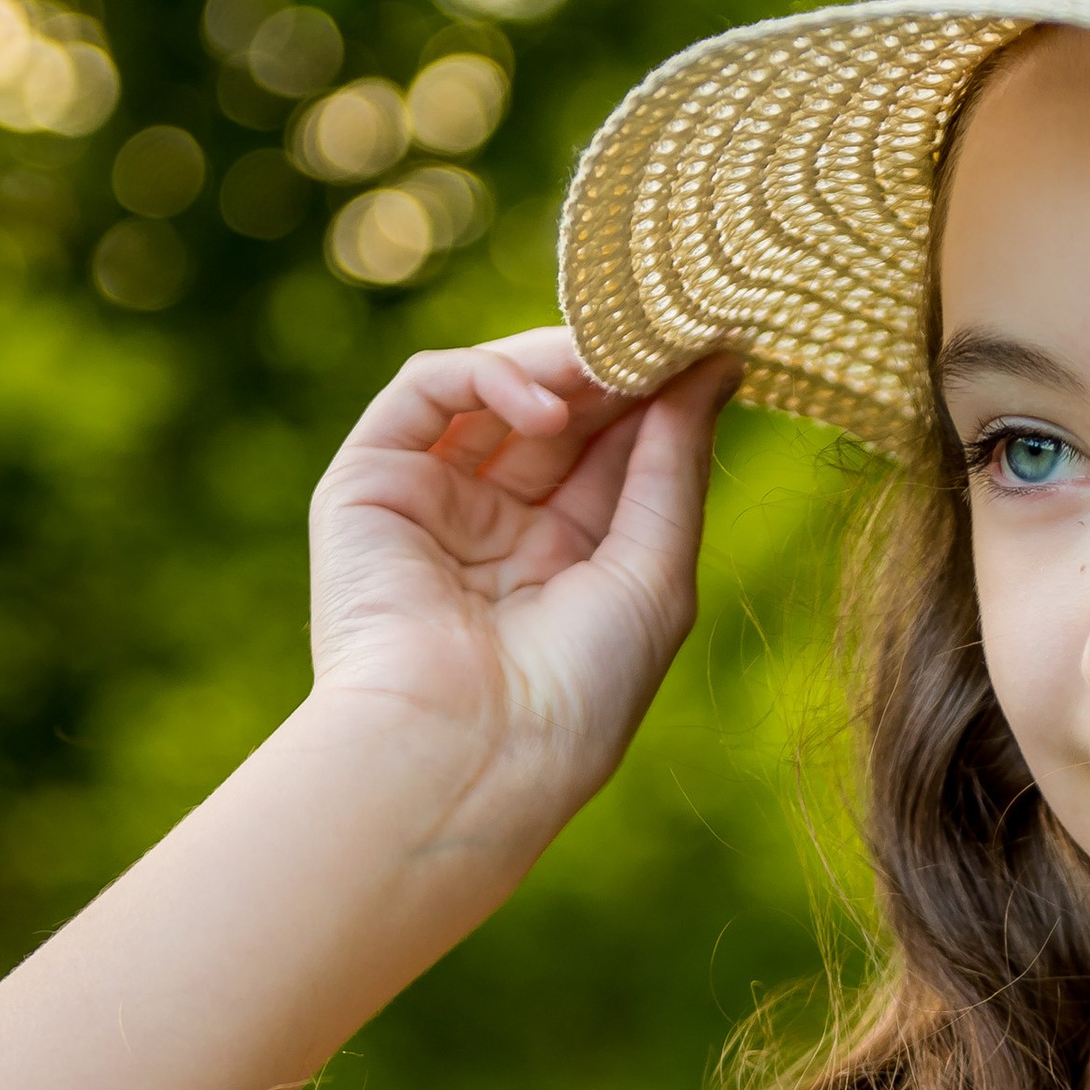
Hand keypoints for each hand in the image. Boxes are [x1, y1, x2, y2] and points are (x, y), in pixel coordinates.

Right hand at [307, 327, 738, 857]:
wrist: (470, 754)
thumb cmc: (576, 692)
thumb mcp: (656, 571)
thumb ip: (676, 463)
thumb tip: (718, 363)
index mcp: (567, 560)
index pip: (615, 448)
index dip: (659, 395)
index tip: (711, 347)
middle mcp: (498, 525)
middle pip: (561, 409)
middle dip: (614, 368)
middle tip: (664, 335)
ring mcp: (432, 499)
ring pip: (495, 388)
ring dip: (560, 362)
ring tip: (613, 365)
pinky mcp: (370, 481)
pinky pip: (429, 388)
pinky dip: (492, 375)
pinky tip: (549, 410)